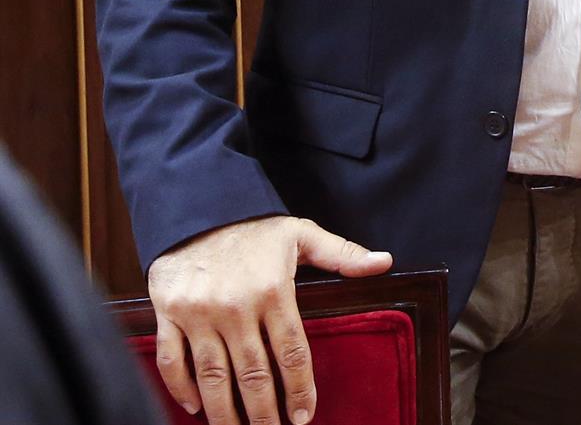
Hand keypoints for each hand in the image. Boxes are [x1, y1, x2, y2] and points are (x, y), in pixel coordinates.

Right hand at [146, 215, 391, 424]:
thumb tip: (384, 262)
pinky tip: (195, 408)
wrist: (197, 204)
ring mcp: (198, 313)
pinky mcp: (168, 314)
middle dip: (264, 412)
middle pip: (252, 373)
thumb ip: (342, 254)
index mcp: (273, 291)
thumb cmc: (254, 224)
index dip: (299, 389)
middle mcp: (235, 307)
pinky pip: (171, 360)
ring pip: (212, 375)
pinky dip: (180, 387)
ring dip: (225, 411)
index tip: (304, 416)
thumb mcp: (302, 233)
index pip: (292, 352)